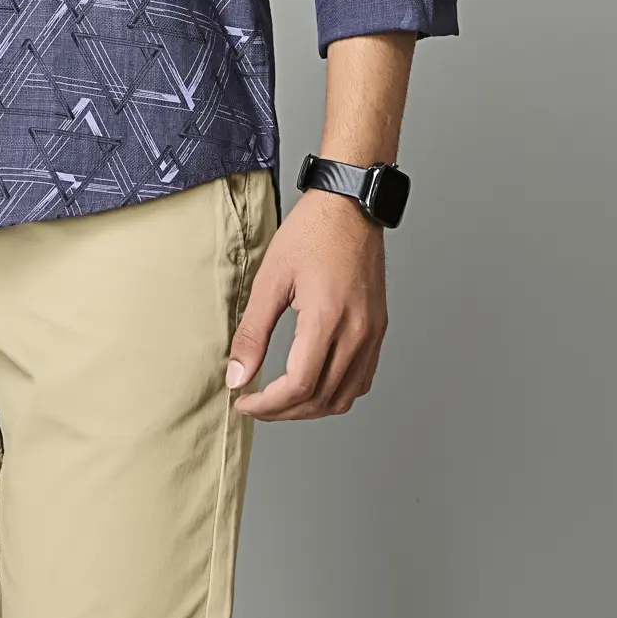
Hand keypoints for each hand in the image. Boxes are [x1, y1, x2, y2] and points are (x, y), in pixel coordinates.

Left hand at [224, 189, 387, 419]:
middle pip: (321, 399)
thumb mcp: (271, 278)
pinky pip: (361, 380)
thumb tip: (238, 375)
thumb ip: (253, 332)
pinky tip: (314, 384)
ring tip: (280, 400)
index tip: (244, 402)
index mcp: (328, 319)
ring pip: (344, 397)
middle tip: (255, 403)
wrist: (350, 206)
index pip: (299, 386)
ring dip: (310, 407)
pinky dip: (336, 393)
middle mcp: (357, 332)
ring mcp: (372, 333)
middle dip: (283, 411)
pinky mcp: (378, 328)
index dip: (268, 405)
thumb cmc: (311, 232)